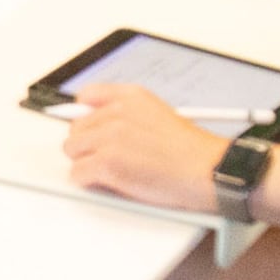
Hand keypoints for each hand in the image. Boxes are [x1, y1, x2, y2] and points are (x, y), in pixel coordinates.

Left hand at [62, 82, 226, 213]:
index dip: (87, 118)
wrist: (207, 170)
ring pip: (73, 150)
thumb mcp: (159, 114)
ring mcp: (109, 137)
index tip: (92, 130)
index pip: (87, 96)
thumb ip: (128, 114)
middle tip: (110, 158)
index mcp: (131, 97)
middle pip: (77, 128)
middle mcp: (117, 112)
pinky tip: (111, 182)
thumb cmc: (190, 151)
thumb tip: (98, 124)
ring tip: (113, 171)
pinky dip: (90, 182)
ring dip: (87, 163)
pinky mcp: (106, 163)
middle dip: (89, 145)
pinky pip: (78, 174)